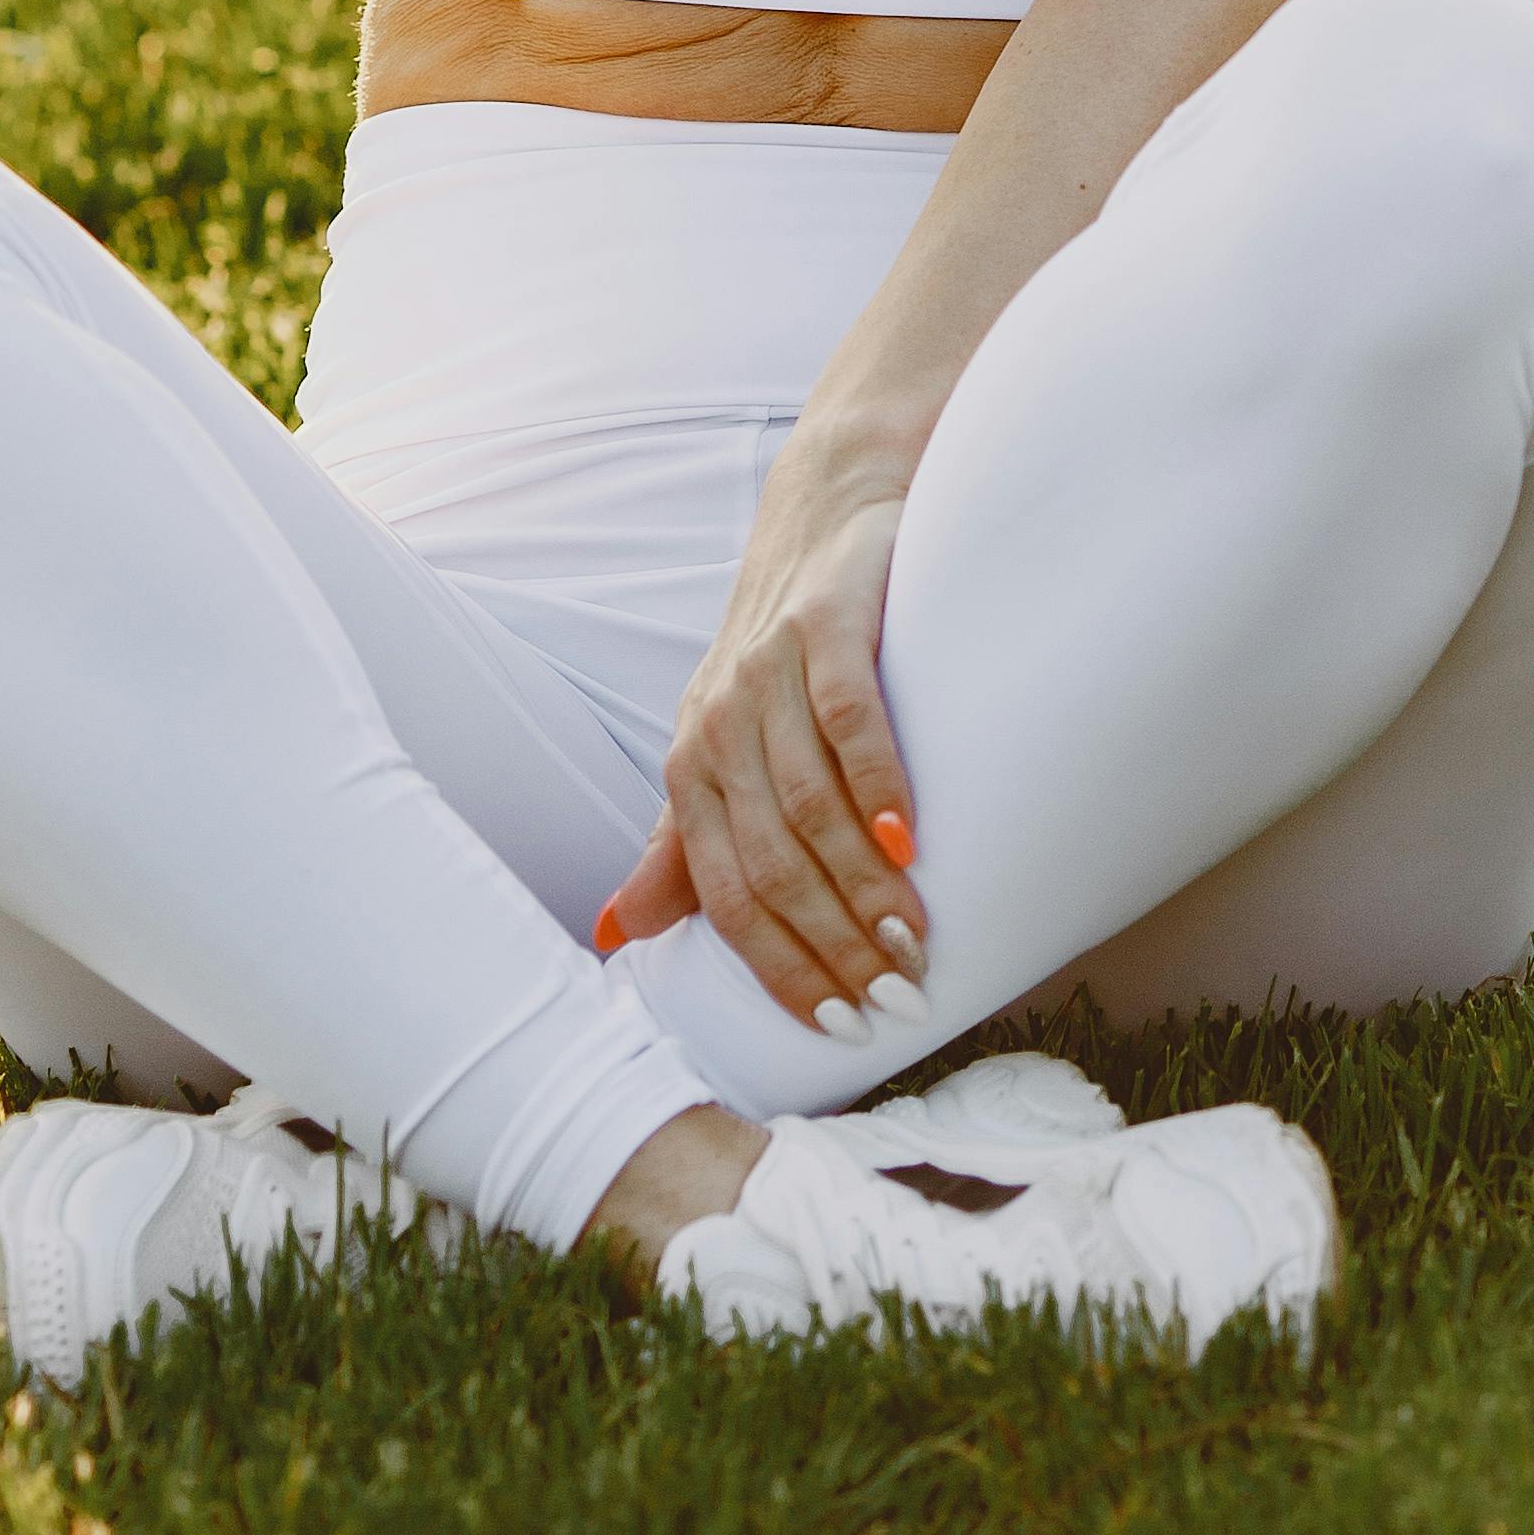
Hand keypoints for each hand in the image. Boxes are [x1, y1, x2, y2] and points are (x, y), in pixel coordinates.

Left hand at [595, 430, 929, 1023]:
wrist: (829, 507)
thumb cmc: (781, 644)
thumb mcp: (722, 745)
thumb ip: (682, 843)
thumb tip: (618, 934)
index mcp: (691, 766)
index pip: (728, 898)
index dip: (782, 969)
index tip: (841, 1027)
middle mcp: (718, 723)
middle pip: (772, 864)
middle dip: (833, 945)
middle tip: (895, 999)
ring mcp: (767, 670)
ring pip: (809, 806)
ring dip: (864, 887)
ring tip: (915, 944)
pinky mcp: (824, 622)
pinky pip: (846, 717)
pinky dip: (877, 785)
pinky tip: (910, 842)